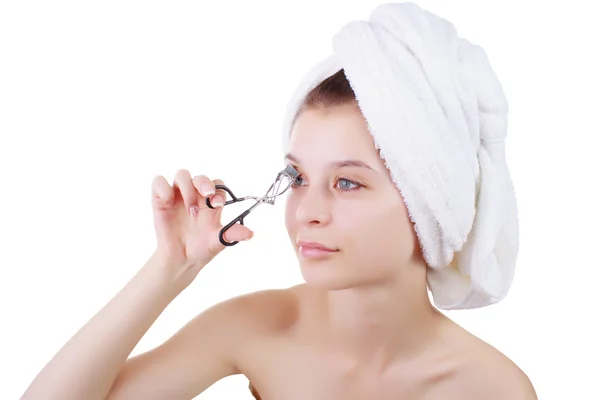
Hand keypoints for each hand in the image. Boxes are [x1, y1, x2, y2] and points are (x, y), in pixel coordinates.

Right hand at [150, 169, 252, 284]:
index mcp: (210, 202)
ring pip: (182, 175)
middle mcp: (195, 196)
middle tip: (207, 195)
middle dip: (204, 183)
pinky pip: (159, 183)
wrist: (181, 260)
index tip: (218, 203)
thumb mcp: (219, 241)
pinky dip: (164, 188)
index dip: (218, 190)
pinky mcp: (160, 200)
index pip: (217, 185)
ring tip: (190, 209)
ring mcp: (178, 196)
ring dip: (187, 188)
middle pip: (200, 177)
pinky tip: (169, 202)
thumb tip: (250, 234)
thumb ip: (232, 234)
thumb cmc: (201, 247)